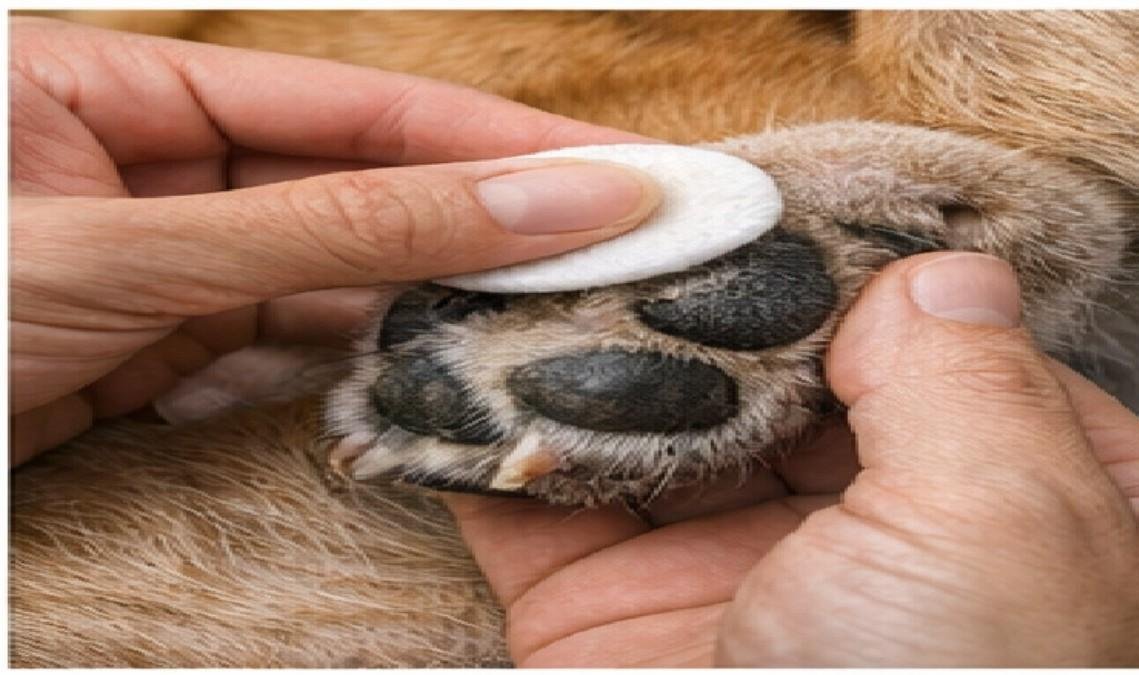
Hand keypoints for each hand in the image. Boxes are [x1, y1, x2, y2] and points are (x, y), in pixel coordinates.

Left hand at [10, 17, 659, 463]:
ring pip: (335, 280)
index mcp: (115, 81)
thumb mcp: (134, 248)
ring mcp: (160, 263)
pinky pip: (287, 353)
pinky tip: (430, 378)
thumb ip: (341, 226)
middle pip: (361, 190)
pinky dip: (355, 372)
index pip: (357, 105)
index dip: (496, 140)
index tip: (622, 171)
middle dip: (483, 229)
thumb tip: (526, 197)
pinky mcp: (160, 352)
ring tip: (547, 325)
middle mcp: (148, 162)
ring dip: (430, 310)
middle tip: (618, 256)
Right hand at [444, 252, 1138, 666]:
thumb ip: (969, 373)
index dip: (838, 261)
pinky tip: (444, 363)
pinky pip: (538, 502)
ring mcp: (733, 575)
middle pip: (765, 368)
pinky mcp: (611, 617)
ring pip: (644, 422)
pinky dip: (485, 436)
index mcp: (1021, 505)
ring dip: (572, 348)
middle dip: (682, 295)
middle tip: (609, 214)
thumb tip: (938, 271)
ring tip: (511, 262)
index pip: (925, 337)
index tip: (754, 193)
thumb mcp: (1011, 528)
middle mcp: (875, 535)